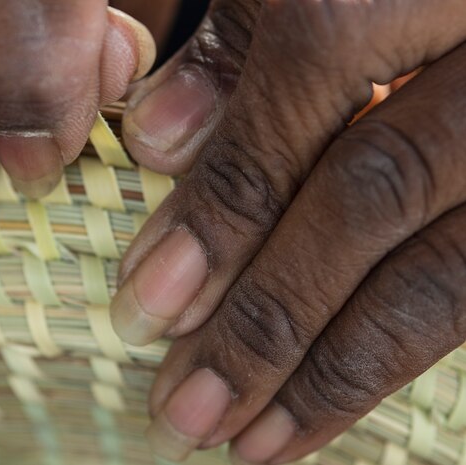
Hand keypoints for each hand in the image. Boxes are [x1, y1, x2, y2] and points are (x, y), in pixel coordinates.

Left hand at [110, 1, 465, 462]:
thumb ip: (236, 44)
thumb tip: (159, 142)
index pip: (300, 93)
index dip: (220, 207)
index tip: (146, 305)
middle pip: (372, 194)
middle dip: (267, 316)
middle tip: (186, 411)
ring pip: (447, 265)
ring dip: (337, 368)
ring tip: (250, 441)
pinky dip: (400, 354)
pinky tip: (333, 400)